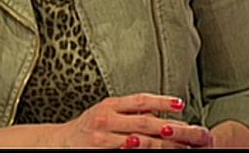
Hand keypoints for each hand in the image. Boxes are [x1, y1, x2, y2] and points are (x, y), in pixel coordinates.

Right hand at [54, 93, 211, 148]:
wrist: (58, 143)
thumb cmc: (87, 128)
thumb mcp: (106, 111)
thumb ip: (128, 110)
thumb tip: (157, 110)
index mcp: (110, 105)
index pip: (141, 100)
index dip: (162, 101)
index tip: (181, 104)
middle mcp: (106, 119)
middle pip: (145, 123)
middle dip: (170, 128)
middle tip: (190, 131)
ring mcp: (102, 138)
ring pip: (139, 141)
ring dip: (162, 144)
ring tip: (181, 145)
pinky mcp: (99, 152)